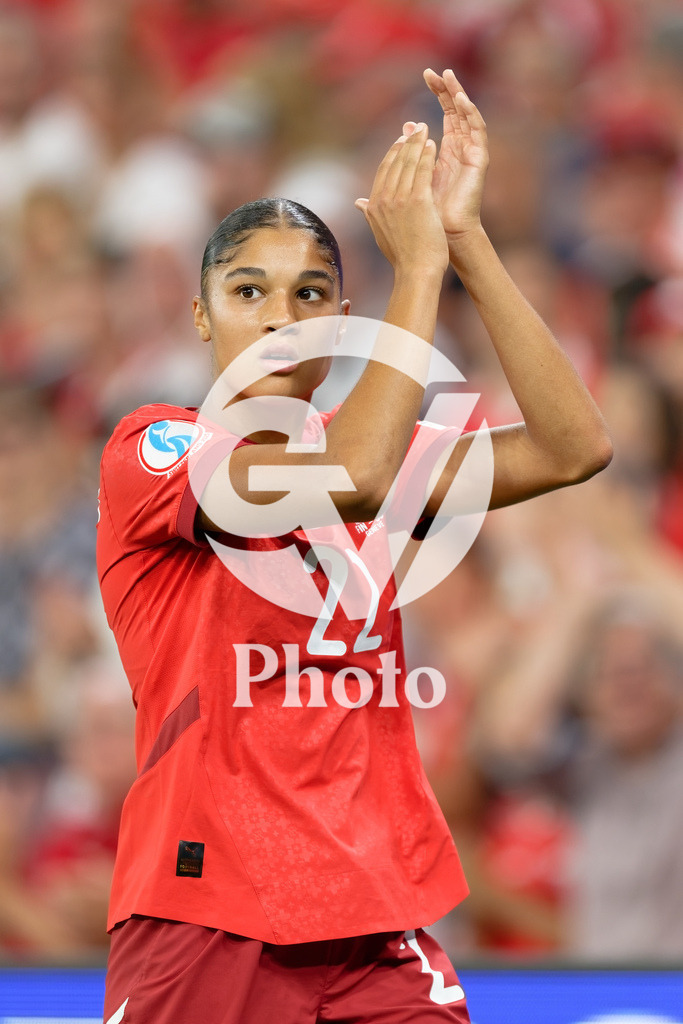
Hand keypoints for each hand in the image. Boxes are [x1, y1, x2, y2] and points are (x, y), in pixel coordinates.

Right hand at [355, 124, 448, 275]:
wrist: (416, 271)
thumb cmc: (403, 257)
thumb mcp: (381, 234)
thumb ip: (370, 215)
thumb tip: (358, 203)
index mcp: (374, 207)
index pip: (382, 172)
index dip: (392, 154)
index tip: (401, 141)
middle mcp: (383, 201)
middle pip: (394, 163)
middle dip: (405, 142)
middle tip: (414, 128)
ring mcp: (400, 200)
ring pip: (408, 163)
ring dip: (416, 143)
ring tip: (424, 130)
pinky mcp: (418, 201)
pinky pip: (422, 171)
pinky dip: (427, 155)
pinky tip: (433, 143)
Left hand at [414, 69, 488, 241]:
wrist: (441, 236)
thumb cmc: (427, 215)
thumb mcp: (413, 179)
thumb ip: (409, 157)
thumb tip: (401, 133)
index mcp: (447, 151)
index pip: (445, 113)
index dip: (438, 93)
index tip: (426, 75)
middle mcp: (461, 149)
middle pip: (457, 111)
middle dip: (447, 89)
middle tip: (434, 71)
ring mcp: (471, 153)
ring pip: (468, 117)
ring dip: (459, 95)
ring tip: (449, 76)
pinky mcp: (479, 160)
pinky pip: (478, 131)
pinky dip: (471, 114)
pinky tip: (461, 100)